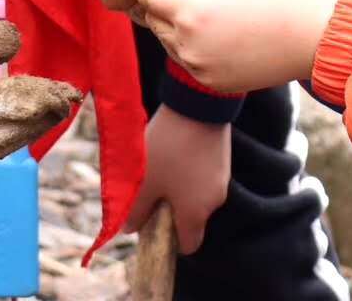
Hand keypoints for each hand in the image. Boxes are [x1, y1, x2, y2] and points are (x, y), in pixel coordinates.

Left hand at [123, 106, 230, 254]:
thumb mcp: (144, 181)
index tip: (152, 222)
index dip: (169, 240)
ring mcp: (222, 179)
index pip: (188, 245)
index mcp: (196, 214)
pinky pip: (203, 176)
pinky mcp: (223, 159)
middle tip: (151, 189)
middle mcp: (214, 202)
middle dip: (170, 209)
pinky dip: (189, 171)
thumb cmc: (168, 149)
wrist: (198, 105)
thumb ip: (136, 210)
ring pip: (196, 194)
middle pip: (191, 218)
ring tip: (161, 163)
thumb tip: (128, 229)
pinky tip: (175, 150)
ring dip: (179, 187)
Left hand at [131, 0, 339, 93]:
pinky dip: (192, 42)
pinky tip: (214, 23)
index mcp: (189, 12)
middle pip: (155, 18)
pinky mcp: (216, 82)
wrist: (320, 34)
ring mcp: (202, 69)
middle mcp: (188, 47)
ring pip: (169, 41)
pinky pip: (191, 59)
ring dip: (175, 20)